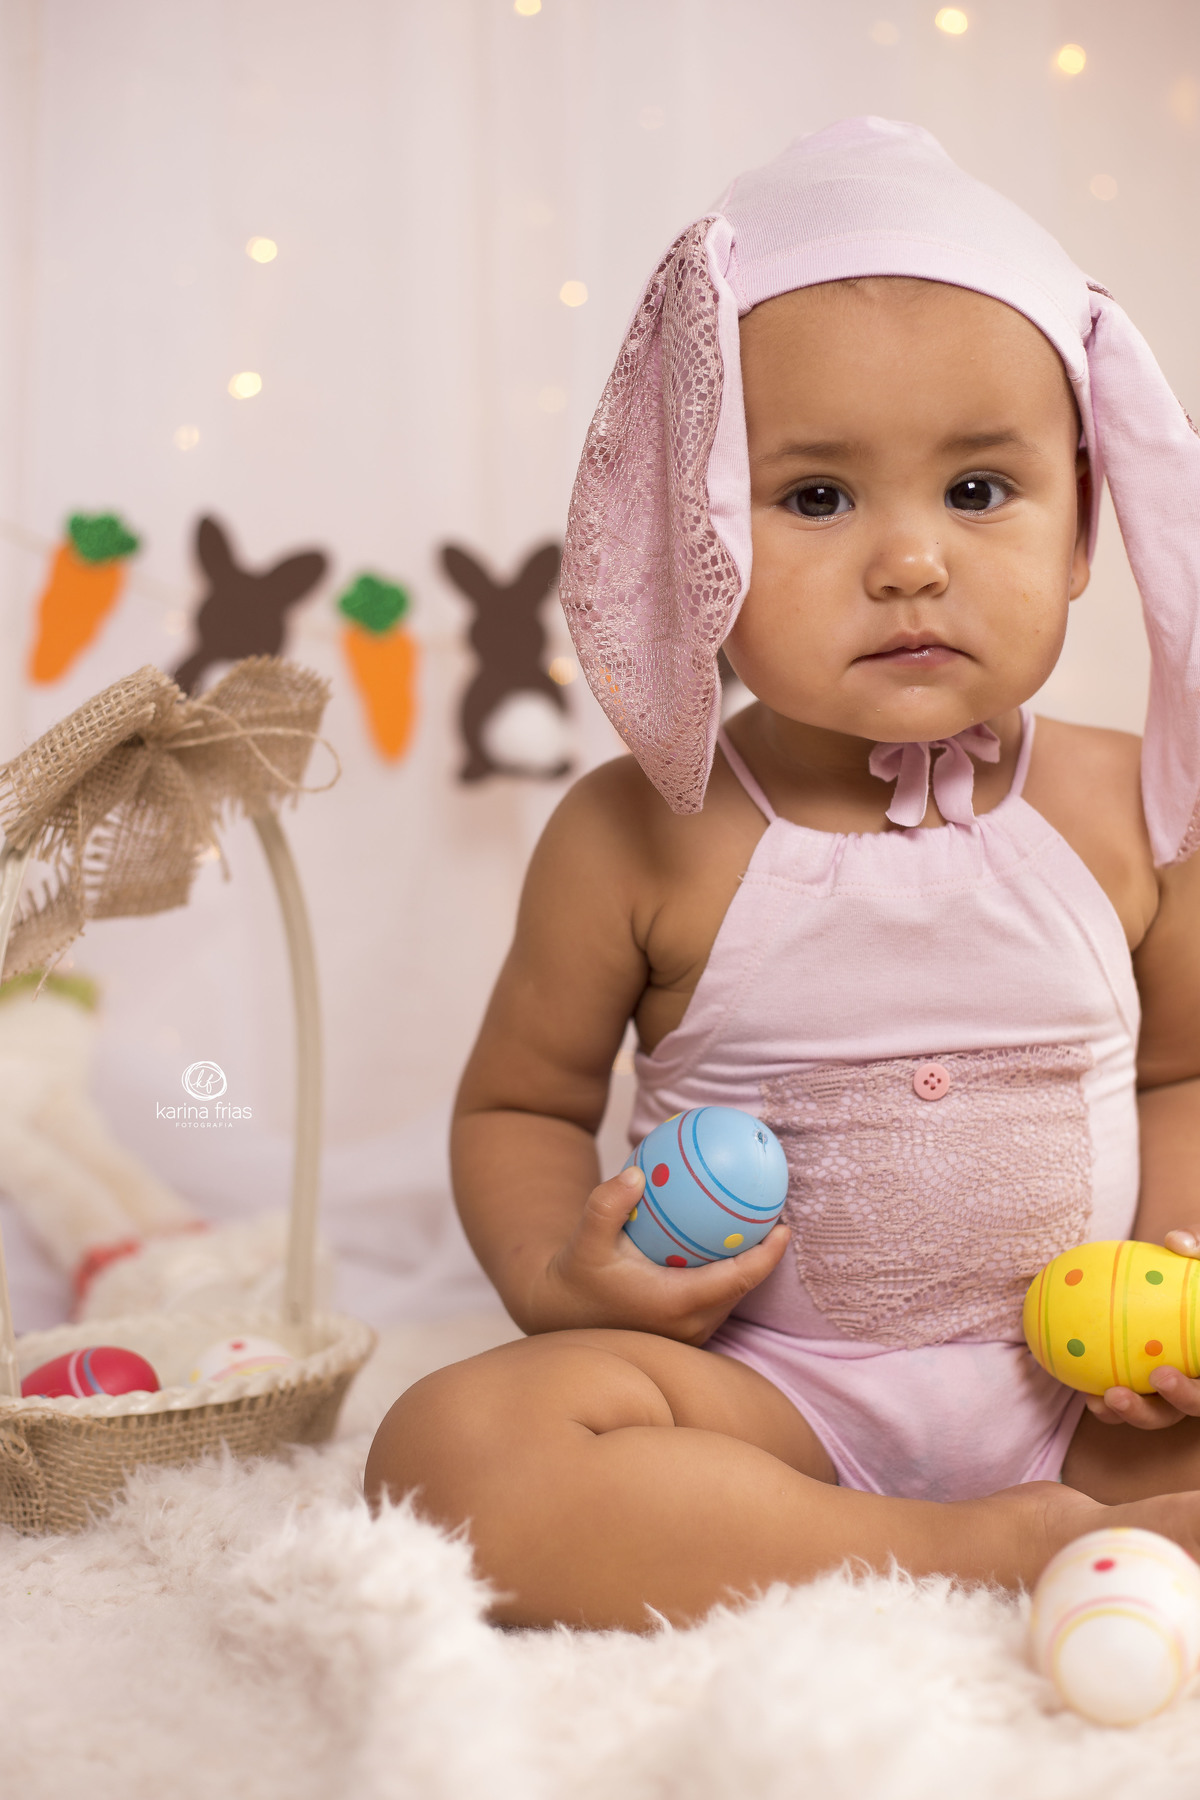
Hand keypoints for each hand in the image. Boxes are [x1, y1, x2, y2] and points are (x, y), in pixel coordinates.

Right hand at [523, 1164, 789, 1345]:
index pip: (738, 1279)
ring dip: (748, 1267)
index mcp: (675, 1304)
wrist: (559, 1316)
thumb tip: (637, 1173)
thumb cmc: (576, 1276)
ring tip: (758, 1228)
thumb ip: (606, 1206)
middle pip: (742, 1289)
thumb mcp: (584, 1240)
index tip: (785, 1226)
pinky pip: (717, 1302)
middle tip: (774, 1214)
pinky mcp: (682, 1335)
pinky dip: (728, 1276)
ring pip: (731, 1298)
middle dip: (765, 1256)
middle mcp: (689, 1326)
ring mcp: (688, 1335)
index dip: (768, 1256)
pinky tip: (725, 1246)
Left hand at [1086, 1226, 1199, 1427]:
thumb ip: (1199, 1244)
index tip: (1161, 1375)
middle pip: (1188, 1408)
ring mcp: (1182, 1384)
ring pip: (1158, 1411)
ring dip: (1128, 1411)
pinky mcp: (1153, 1382)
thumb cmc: (1199, 1260)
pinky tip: (1081, 1386)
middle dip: (1153, 1411)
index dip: (1190, 1394)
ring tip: (1097, 1400)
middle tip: (1118, 1393)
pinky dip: (1109, 1394)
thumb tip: (1176, 1242)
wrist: (1190, 1271)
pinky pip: (1134, 1393)